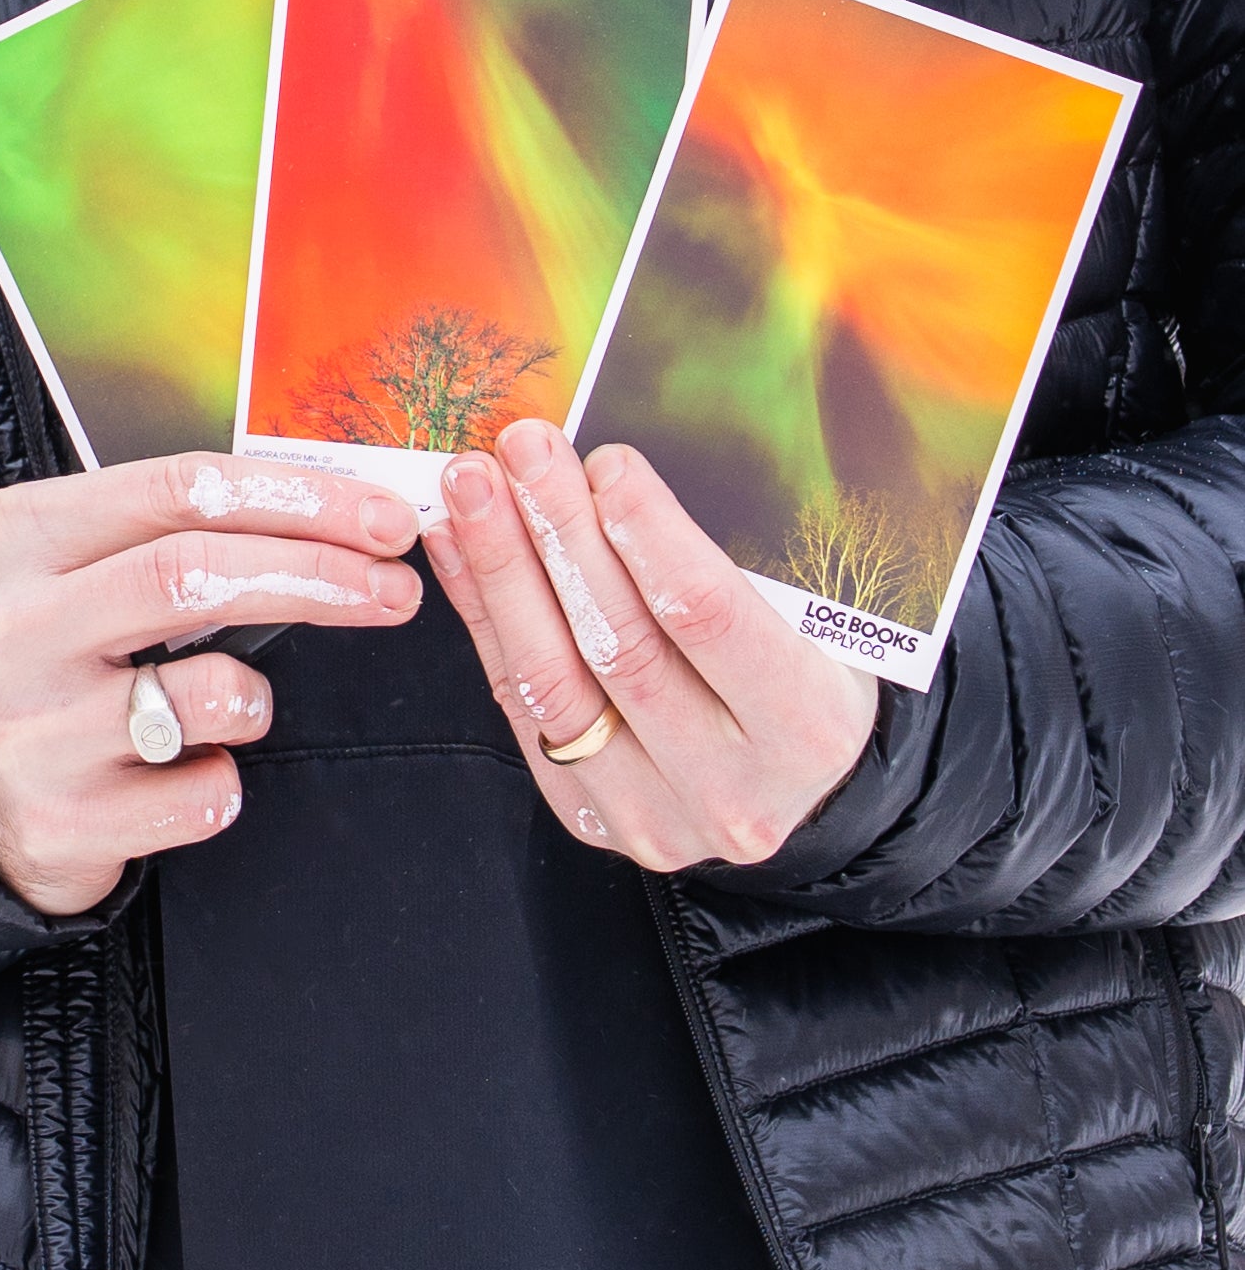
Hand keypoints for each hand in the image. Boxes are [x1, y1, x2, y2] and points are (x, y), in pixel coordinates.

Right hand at [0, 452, 422, 913]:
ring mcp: (28, 730)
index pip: (183, 489)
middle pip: (195, 573)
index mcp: (23, 536)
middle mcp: (12, 627)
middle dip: (321, 575)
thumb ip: (180, 530)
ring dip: (257, 697)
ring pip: (205, 693)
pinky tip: (190, 774)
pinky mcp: (58, 822)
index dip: (302, 498)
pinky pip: (200, 796)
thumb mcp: (80, 567)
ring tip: (243, 706)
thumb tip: (343, 512)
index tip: (386, 518)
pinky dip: (223, 781)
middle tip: (399, 589)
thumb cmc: (56, 657)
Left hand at [422, 422, 876, 870]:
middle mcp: (729, 786)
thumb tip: (613, 473)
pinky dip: (484, 619)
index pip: (712, 616)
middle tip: (522, 451)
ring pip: (554, 681)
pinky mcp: (590, 818)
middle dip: (561, 533)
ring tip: (472, 489)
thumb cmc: (808, 682)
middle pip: (620, 644)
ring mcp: (653, 814)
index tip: (606, 464)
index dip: (650, 534)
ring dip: (503, 571)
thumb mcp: (810, 622)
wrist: (803, 799)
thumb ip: (728, 561)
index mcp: (805, 725)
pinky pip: (519, 707)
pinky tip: (459, 549)